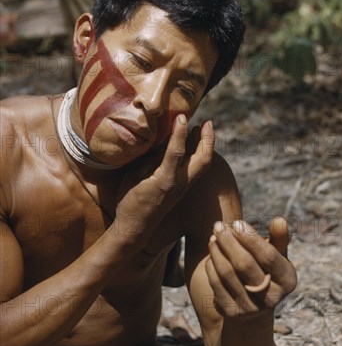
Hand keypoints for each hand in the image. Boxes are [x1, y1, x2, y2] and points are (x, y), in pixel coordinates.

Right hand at [113, 115, 213, 252]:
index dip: (180, 132)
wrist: (135, 229)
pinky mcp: (183, 190)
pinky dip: (199, 153)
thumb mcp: (133, 178)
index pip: (177, 152)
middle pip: (203, 159)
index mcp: (164, 181)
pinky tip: (193, 144)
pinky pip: (197, 168)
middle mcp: (179, 184)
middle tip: (206, 121)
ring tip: (201, 128)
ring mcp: (183, 188)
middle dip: (207, 138)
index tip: (182, 116)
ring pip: (204, 164)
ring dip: (206, 145)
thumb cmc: (129, 202)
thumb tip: (161, 142)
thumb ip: (148, 160)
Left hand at [205, 217, 295, 318]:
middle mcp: (271, 298)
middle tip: (218, 224)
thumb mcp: (278, 256)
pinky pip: (216, 283)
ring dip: (217, 251)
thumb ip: (279, 238)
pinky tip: (212, 252)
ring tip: (213, 236)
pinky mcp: (231, 311)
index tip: (237, 223)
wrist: (254, 306)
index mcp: (287, 281)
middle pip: (244, 264)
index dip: (251, 238)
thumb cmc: (267, 271)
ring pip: (227, 273)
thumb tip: (279, 220)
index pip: (268, 256)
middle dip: (229, 241)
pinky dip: (211, 264)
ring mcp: (250, 307)